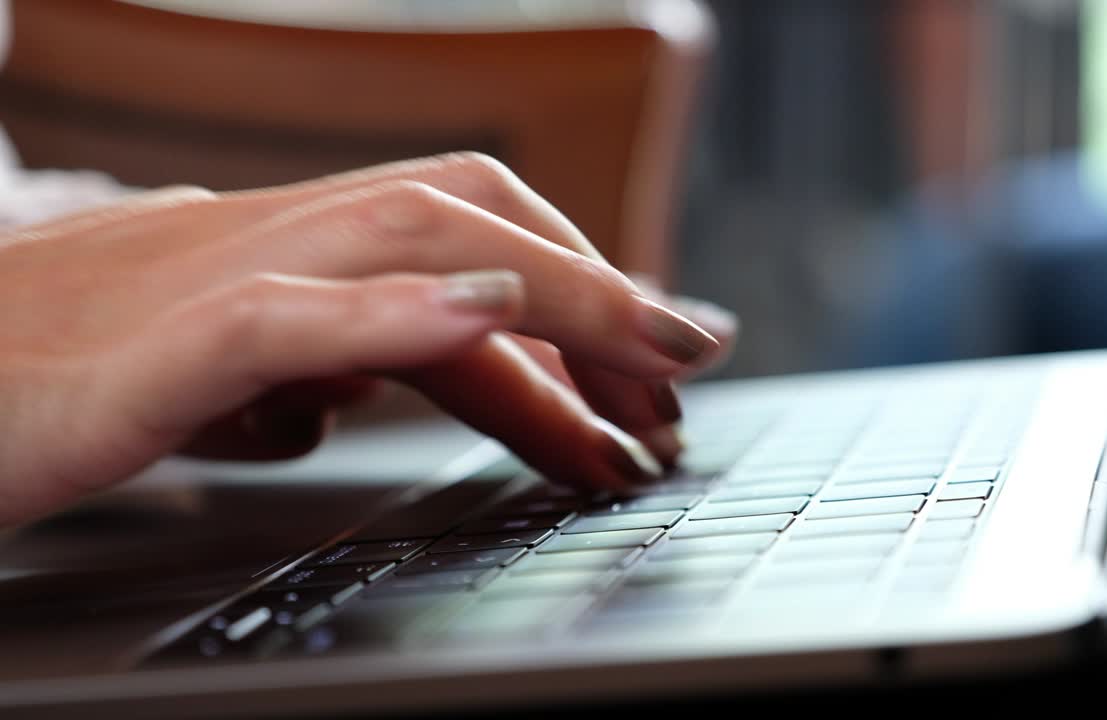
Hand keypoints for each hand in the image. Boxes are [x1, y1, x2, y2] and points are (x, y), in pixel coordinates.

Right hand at [0, 153, 734, 525]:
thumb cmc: (26, 381)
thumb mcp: (191, 378)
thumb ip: (287, 368)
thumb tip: (356, 395)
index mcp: (275, 251)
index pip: (455, 245)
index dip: (570, 297)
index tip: (647, 374)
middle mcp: (255, 243)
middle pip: (461, 216)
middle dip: (594, 289)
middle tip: (686, 370)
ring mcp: (199, 283)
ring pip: (403, 241)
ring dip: (550, 293)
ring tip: (650, 355)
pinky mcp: (140, 353)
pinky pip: (279, 317)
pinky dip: (387, 315)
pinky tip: (481, 315)